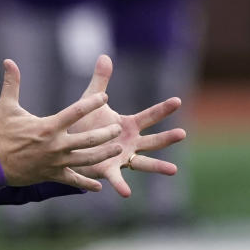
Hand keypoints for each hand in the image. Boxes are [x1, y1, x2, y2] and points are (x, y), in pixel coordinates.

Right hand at [0, 59, 123, 191]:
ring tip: (117, 149)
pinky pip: (73, 181)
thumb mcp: (6, 106)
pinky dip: (86, 184)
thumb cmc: (0, 133)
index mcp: (48, 126)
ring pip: (86, 160)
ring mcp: (56, 162)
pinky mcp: (52, 175)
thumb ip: (11, 83)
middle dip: (105, 133)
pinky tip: (99, 186)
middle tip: (118, 127)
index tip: (104, 96)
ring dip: (103, 155)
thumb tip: (8, 60)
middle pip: (88, 139)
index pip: (76, 111)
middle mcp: (56, 145)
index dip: (92, 103)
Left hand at [70, 54, 186, 197]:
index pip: (149, 115)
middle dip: (167, 137)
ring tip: (173, 170)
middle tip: (182, 133)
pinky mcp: (108, 170)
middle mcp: (129, 142)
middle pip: (153, 140)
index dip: (163, 108)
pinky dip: (122, 185)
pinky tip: (127, 193)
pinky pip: (117, 178)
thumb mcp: (90, 99)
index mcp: (128, 125)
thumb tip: (104, 56)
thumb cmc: (83, 122)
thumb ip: (100, 80)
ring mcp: (122, 158)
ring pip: (143, 162)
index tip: (178, 100)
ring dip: (157, 166)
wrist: (66, 142)